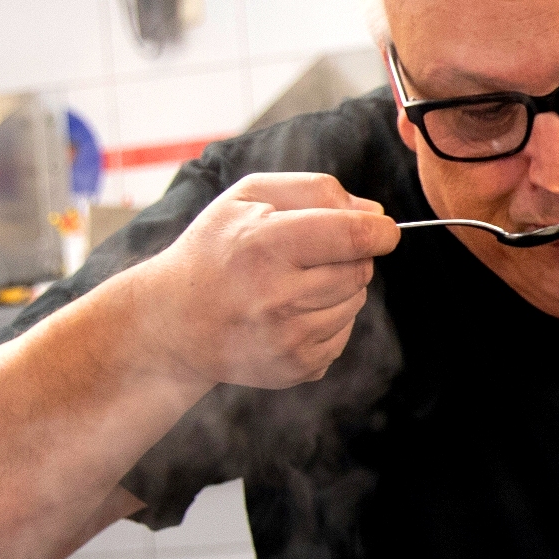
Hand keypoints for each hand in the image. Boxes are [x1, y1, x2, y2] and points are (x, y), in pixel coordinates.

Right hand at [132, 172, 398, 390]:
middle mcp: (274, 296)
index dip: (380, 231)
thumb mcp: (250, 197)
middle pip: (360, 270)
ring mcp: (286, 338)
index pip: (352, 236)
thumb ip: (316, 190)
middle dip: (349, 258)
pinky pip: (343, 335)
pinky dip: (328, 321)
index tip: (384, 231)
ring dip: (339, 289)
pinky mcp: (295, 367)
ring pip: (356, 303)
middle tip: (310, 255)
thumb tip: (376, 216)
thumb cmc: (216, 248)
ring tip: (292, 284)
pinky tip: (288, 314)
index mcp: (262, 243)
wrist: (174, 320)